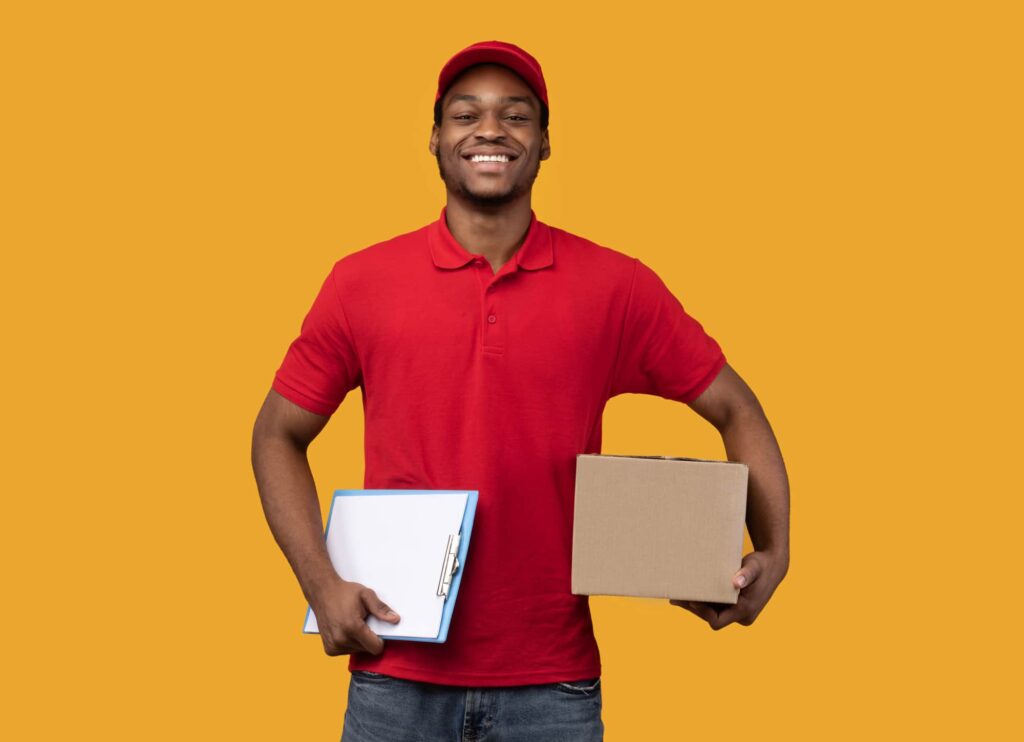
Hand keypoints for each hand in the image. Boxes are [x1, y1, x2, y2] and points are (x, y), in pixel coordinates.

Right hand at [309, 577, 400, 655]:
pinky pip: (347, 651)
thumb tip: (395, 619)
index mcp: (352, 627)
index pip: (376, 648)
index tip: (378, 629)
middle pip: (367, 650)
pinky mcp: (329, 649)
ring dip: (359, 641)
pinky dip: (350, 643)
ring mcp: (334, 646)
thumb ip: (381, 609)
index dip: (381, 639)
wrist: (321, 592)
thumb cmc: (344, 592)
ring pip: (358, 651)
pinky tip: (345, 630)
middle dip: (369, 638)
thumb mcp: (366, 595)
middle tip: (363, 622)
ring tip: (352, 624)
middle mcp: (341, 639)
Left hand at [670, 549, 787, 629]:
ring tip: (677, 597)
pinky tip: (689, 593)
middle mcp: (742, 616)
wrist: (773, 566)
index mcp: (746, 610)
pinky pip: (717, 608)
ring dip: (697, 606)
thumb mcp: (754, 566)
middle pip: (712, 618)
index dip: (702, 612)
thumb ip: (746, 574)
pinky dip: (704, 602)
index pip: (717, 620)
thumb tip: (736, 582)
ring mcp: (739, 613)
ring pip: (713, 614)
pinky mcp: (736, 607)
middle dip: (694, 608)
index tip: (690, 600)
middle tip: (676, 599)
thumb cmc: (762, 565)